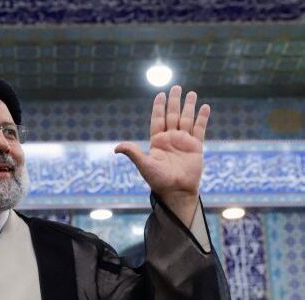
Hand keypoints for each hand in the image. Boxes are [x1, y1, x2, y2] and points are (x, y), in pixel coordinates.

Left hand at [114, 86, 209, 225]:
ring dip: (189, 106)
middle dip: (174, 102)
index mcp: (158, 141)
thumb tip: (116, 148)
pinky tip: (204, 107)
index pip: (157, 119)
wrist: (177, 191)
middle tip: (176, 87)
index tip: (160, 94)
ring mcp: (184, 142)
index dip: (159, 107)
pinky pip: (200, 129)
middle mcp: (170, 139)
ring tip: (192, 93)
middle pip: (172, 115)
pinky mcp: (196, 147)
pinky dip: (202, 118)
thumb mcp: (144, 165)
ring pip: (187, 119)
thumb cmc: (159, 180)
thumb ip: (133, 153)